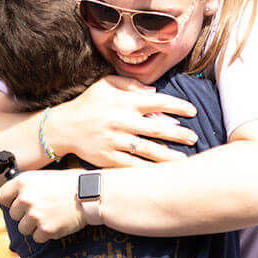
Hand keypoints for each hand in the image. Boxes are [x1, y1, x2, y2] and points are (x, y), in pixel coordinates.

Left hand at [0, 170, 87, 242]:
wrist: (90, 194)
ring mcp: (35, 215)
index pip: (1, 197)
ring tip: (49, 216)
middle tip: (42, 209)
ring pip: (23, 228)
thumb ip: (26, 187)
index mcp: (23, 182)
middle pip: (13, 215)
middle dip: (25, 214)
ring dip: (34, 226)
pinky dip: (45, 234)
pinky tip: (56, 222)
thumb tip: (13, 198)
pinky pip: (37, 237)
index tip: (17, 202)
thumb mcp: (44, 176)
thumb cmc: (70, 183)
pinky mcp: (46, 229)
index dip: (10, 201)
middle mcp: (26, 198)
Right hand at [49, 75, 198, 167]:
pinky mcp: (109, 158)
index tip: (192, 111)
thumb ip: (130, 85)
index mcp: (124, 102)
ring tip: (184, 160)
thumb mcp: (105, 84)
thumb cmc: (88, 103)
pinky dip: (149, 169)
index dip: (178, 106)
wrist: (63, 127)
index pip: (157, 102)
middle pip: (157, 128)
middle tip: (194, 137)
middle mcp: (121, 121)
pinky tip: (162, 172)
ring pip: (148, 150)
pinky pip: (133, 165)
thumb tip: (154, 92)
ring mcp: (115, 141)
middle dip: (179, 134)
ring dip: (168, 155)